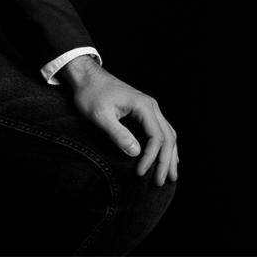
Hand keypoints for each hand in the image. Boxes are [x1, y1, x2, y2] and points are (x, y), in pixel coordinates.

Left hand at [60, 57, 177, 186]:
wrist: (86, 76)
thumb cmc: (91, 93)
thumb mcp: (100, 115)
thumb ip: (118, 133)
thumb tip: (136, 153)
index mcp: (143, 106)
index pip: (156, 137)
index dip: (151, 158)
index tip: (141, 172)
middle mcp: (151, 106)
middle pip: (168, 137)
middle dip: (166, 161)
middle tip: (162, 181)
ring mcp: (149, 107)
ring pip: (168, 134)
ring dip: (170, 155)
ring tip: (170, 175)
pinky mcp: (143, 110)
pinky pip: (160, 130)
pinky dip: (165, 146)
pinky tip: (165, 157)